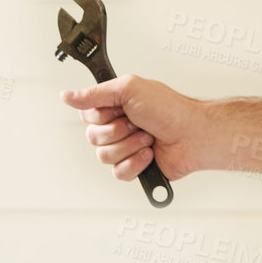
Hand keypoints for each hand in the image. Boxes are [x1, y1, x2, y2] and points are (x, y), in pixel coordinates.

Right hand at [61, 75, 207, 183]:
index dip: (102, 114)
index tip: (120, 108)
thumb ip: (96, 93)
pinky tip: (150, 154)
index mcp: (117, 107)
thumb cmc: (171, 109)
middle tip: (139, 122)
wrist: (194, 134)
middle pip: (93, 137)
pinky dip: (136, 163)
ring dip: (130, 145)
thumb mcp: (131, 89)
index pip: (87, 115)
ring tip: (148, 137)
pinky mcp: (134, 167)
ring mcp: (126, 148)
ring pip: (104, 156)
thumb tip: (67, 95)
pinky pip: (118, 173)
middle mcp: (119, 127)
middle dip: (119, 130)